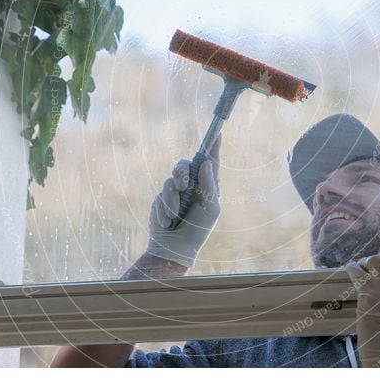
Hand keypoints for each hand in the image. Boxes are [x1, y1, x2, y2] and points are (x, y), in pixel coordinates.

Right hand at [146, 135, 220, 267]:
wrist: (175, 247)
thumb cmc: (199, 229)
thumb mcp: (211, 208)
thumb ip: (209, 186)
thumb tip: (207, 163)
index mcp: (207, 185)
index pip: (210, 161)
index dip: (213, 146)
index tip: (217, 133)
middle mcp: (192, 184)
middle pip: (185, 163)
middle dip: (183, 172)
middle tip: (183, 184)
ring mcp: (176, 190)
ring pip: (172, 178)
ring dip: (174, 198)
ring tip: (176, 214)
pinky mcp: (162, 197)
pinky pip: (162, 193)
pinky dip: (166, 208)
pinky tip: (168, 221)